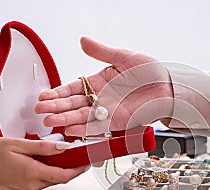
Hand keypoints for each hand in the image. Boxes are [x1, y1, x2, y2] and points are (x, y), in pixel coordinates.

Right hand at [0, 137, 85, 189]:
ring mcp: (28, 189)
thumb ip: (43, 147)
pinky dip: (50, 172)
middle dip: (72, 169)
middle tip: (79, 157)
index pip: (64, 175)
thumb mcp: (19, 144)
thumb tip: (63, 147)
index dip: (78, 170)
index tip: (87, 162)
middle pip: (60, 179)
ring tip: (64, 156)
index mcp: (32, 173)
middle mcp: (31, 185)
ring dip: (60, 170)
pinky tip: (48, 162)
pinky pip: (43, 182)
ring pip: (52, 180)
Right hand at [34, 37, 173, 135]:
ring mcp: (108, 112)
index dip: (58, 93)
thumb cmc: (150, 71)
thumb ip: (102, 52)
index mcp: (99, 82)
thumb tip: (83, 40)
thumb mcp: (123, 57)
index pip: (73, 89)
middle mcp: (100, 99)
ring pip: (82, 117)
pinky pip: (98, 126)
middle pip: (74, 105)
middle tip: (40, 110)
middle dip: (57, 108)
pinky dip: (83, 128)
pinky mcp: (118, 122)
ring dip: (65, 119)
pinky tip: (69, 129)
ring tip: (49, 121)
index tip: (44, 97)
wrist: (168, 86)